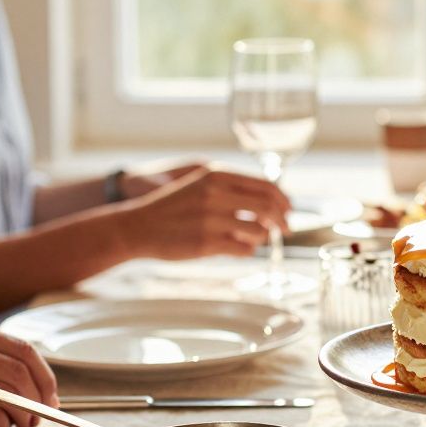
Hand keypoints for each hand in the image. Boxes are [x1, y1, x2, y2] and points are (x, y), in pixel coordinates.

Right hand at [115, 165, 290, 259]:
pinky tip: (235, 248)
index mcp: (217, 176)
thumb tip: (272, 201)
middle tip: (286, 230)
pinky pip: (244, 249)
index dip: (284, 200)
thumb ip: (232, 189)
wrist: (136, 227)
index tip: (289, 211)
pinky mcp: (207, 243)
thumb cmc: (172, 208)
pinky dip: (246, 250)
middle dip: (283, 221)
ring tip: (247, 238)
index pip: (266, 186)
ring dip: (260, 237)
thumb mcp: (200, 185)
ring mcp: (211, 219)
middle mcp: (216, 194)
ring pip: (259, 231)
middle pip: (268, 207)